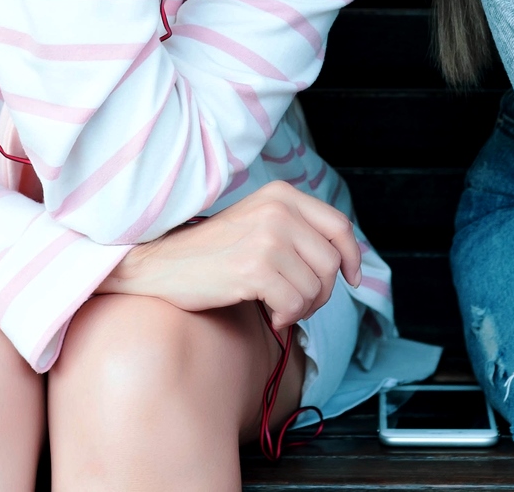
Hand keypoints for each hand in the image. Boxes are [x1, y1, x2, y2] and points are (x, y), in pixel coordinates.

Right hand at [96, 181, 363, 331]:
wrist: (162, 267)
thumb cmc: (212, 253)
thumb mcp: (259, 224)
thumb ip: (298, 232)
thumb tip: (345, 263)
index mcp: (282, 195)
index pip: (339, 226)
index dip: (351, 257)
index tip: (351, 279)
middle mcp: (278, 210)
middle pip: (331, 262)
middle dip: (321, 293)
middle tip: (296, 304)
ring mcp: (267, 237)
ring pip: (315, 287)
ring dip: (301, 308)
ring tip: (277, 308)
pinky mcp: (255, 267)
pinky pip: (295, 304)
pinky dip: (285, 318)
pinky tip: (269, 316)